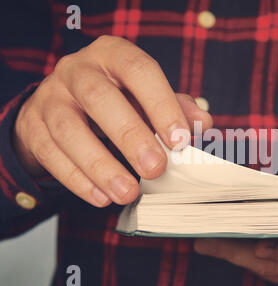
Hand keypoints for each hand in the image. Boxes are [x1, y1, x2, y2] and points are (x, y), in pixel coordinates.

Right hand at [13, 35, 212, 206]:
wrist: (62, 104)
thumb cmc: (116, 100)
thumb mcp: (146, 96)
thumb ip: (176, 106)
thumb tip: (203, 122)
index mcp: (113, 55)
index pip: (139, 70)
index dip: (161, 104)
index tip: (179, 140)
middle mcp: (77, 70)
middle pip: (100, 98)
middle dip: (130, 136)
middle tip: (155, 169)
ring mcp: (50, 96)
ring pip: (69, 129)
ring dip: (101, 166)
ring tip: (128, 192)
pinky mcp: (32, 125)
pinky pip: (51, 154)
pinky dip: (77, 179)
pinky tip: (101, 197)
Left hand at [194, 173, 277, 285]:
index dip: (264, 245)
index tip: (237, 240)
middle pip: (261, 261)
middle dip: (232, 251)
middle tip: (203, 240)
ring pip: (258, 268)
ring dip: (232, 256)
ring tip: (207, 243)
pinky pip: (261, 271)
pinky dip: (242, 260)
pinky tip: (224, 249)